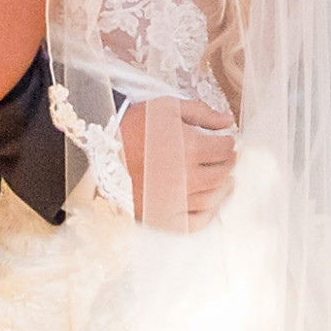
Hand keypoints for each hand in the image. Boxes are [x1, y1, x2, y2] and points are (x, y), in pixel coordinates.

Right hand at [120, 96, 238, 232]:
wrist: (100, 152)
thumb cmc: (132, 127)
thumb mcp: (166, 107)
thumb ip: (201, 113)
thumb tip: (227, 121)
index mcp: (189, 147)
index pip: (224, 150)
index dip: (229, 144)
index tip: (228, 143)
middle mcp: (186, 177)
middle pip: (221, 174)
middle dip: (228, 164)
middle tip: (228, 160)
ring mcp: (175, 200)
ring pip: (212, 198)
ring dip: (223, 188)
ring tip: (224, 181)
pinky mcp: (163, 217)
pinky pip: (195, 222)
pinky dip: (208, 214)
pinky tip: (210, 204)